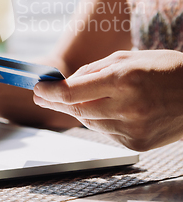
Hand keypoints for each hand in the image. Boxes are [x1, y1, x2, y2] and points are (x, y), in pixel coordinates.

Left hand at [34, 50, 182, 150]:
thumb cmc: (164, 69)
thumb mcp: (129, 58)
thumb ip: (94, 70)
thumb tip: (67, 82)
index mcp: (124, 79)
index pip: (73, 92)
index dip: (50, 92)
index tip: (37, 88)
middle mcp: (127, 107)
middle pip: (77, 110)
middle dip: (55, 102)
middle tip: (41, 96)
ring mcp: (133, 128)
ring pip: (89, 122)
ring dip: (78, 110)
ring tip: (73, 99)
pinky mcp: (137, 143)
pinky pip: (106, 132)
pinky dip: (99, 120)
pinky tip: (105, 109)